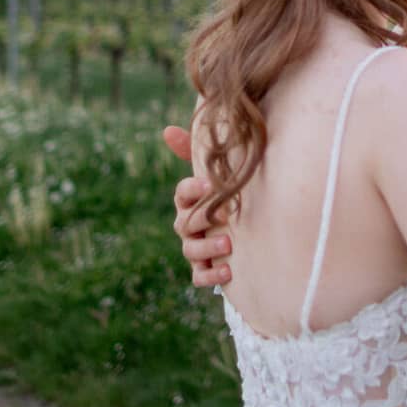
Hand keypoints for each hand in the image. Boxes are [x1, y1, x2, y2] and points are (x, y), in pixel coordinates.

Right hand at [162, 125, 231, 287]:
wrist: (240, 232)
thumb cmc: (224, 197)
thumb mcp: (215, 174)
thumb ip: (195, 153)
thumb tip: (167, 130)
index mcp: (188, 201)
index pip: (182, 193)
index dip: (192, 188)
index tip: (210, 183)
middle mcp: (187, 225)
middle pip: (186, 222)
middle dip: (202, 218)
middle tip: (224, 213)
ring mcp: (194, 248)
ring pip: (190, 251)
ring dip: (208, 249)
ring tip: (229, 244)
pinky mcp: (203, 269)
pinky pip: (199, 277)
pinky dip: (211, 276)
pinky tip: (228, 272)